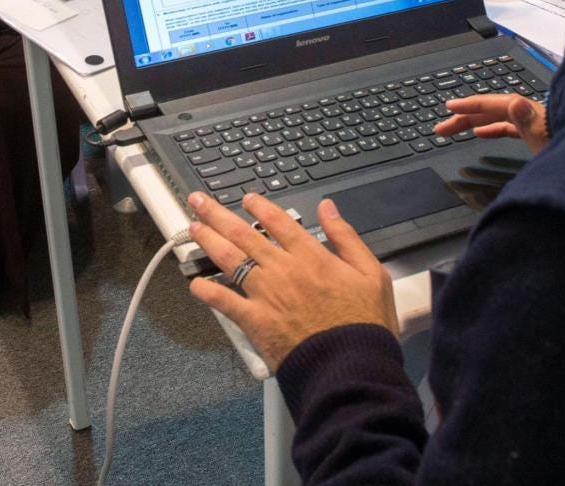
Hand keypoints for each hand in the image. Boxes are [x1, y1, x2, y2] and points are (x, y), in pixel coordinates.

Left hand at [187, 191, 397, 371]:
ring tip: (192, 228)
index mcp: (310, 256)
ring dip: (208, 241)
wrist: (351, 366)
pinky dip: (207, 292)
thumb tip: (328, 207)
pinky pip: (225, 302)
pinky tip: (195, 284)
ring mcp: (265, 294)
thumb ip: (346, 236)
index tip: (246, 198)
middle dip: (217, 214)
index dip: (259, 206)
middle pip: (243, 233)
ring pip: (229, 259)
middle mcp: (282, 270)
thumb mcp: (371, 273)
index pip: (278, 222)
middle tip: (199, 201)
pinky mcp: (256, 321)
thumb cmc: (365, 324)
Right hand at [437, 93, 548, 154]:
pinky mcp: (536, 136)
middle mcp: (529, 115)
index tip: (449, 107)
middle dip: (465, 117)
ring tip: (456, 128)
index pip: (493, 104)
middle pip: (492, 111)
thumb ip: (531, 123)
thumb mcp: (548, 141)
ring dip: (475, 122)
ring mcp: (533, 125)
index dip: (469, 105)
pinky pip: (508, 128)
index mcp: (530, 114)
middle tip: (442, 128)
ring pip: (498, 119)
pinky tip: (481, 133)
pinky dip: (491, 129)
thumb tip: (514, 102)